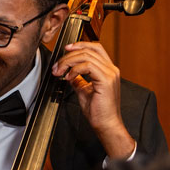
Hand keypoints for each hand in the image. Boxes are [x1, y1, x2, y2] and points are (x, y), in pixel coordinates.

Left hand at [52, 41, 135, 158]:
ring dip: (69, 62)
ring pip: (86, 56)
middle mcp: (111, 69)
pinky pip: (88, 66)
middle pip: (89, 50)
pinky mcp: (106, 80)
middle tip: (57, 66)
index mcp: (109, 70)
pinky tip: (69, 77)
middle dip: (69, 56)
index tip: (66, 49)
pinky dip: (75, 70)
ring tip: (60, 72)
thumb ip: (78, 80)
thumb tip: (69, 73)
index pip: (96, 48)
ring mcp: (110, 74)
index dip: (80, 45)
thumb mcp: (84, 91)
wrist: (106, 125)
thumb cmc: (98, 112)